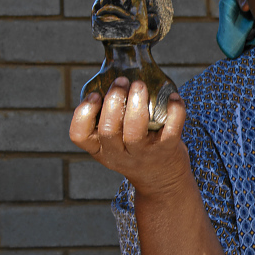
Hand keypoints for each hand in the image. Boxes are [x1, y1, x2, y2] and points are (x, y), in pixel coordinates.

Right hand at [69, 76, 191, 196]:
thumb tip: (115, 73)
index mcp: (100, 148)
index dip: (83, 113)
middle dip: (113, 101)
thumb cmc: (136, 150)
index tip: (95, 94)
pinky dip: (174, 110)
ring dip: (136, 104)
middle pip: (108, 130)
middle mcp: (118, 154)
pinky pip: (171, 129)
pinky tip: (173, 97)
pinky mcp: (167, 150)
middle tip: (122, 81)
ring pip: (134, 132)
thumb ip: (111, 118)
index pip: (79, 135)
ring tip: (140, 85)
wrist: (163, 180)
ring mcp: (143, 154)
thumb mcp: (115, 143)